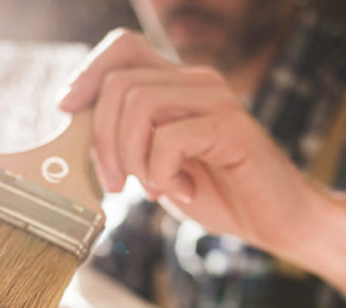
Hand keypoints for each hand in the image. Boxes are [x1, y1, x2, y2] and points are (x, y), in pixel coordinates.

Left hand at [58, 29, 317, 253]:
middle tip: (114, 183)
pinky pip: (171, 139)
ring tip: (151, 188)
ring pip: (140, 105)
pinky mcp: (233, 128)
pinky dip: (163, 174)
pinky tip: (183, 191)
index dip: (87, 73)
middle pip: (120, 82)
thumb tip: (73, 131)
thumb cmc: (217, 194)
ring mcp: (217, 100)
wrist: (278, 222)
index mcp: (177, 84)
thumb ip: (125, 142)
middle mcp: (197, 81)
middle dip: (102, 139)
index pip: (122, 47)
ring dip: (131, 157)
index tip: (67, 111)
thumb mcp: (156, 166)